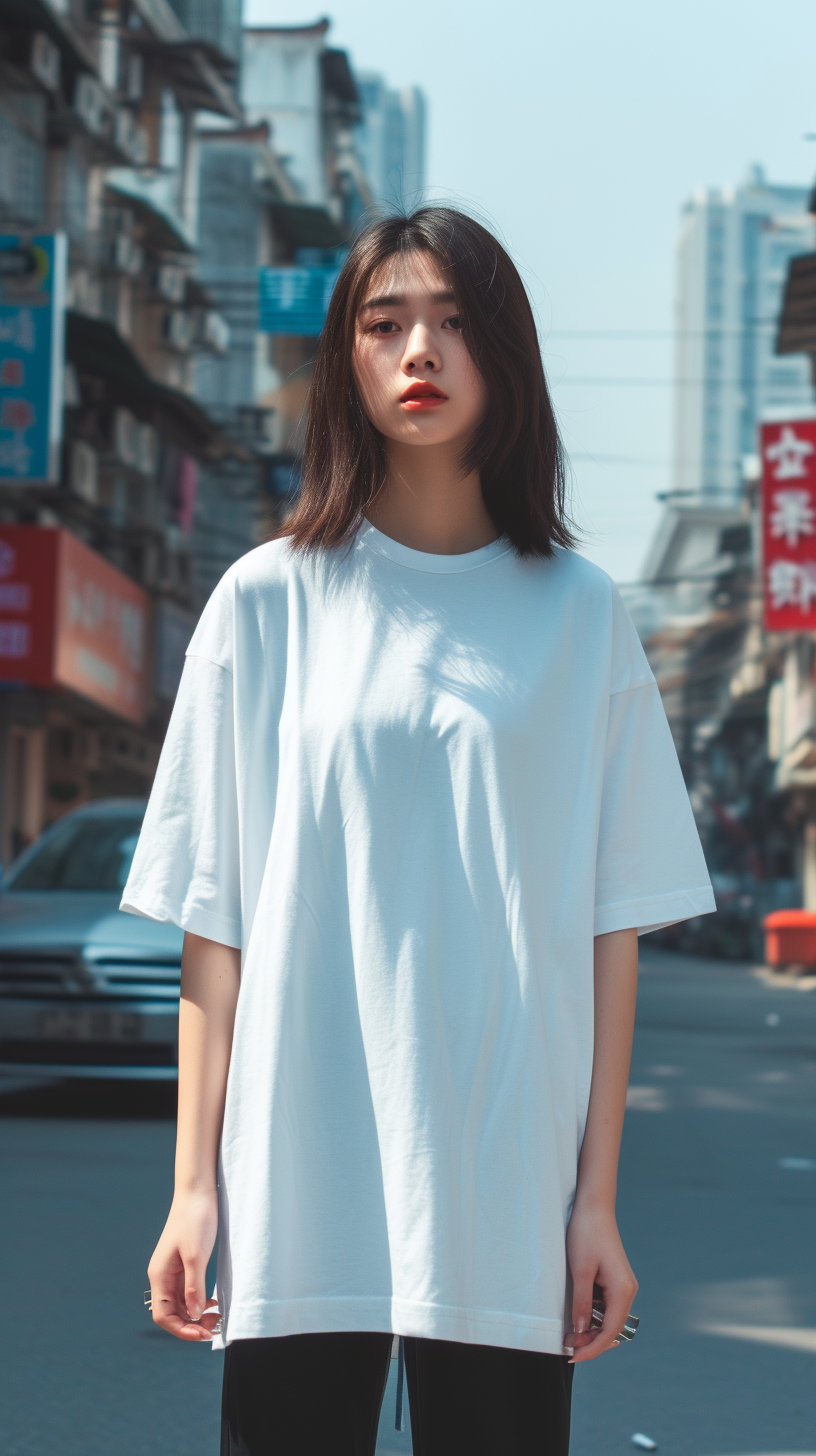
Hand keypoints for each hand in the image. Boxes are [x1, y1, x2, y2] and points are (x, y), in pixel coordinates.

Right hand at [147, 1188, 219, 1340]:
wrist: (198, 1191)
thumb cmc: (195, 1219)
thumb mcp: (196, 1255)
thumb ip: (194, 1286)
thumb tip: (194, 1316)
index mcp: (160, 1275)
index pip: (163, 1315)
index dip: (182, 1330)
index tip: (204, 1334)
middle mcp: (163, 1276)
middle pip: (172, 1313)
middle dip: (191, 1324)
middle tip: (215, 1326)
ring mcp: (173, 1271)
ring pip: (181, 1304)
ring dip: (196, 1315)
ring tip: (216, 1316)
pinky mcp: (184, 1264)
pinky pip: (188, 1291)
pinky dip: (199, 1301)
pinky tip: (212, 1301)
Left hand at [564, 1199, 636, 1362]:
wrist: (593, 1207)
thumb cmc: (586, 1234)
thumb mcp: (580, 1271)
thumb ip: (581, 1303)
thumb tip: (580, 1331)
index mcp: (623, 1290)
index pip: (611, 1331)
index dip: (593, 1348)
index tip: (573, 1357)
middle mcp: (627, 1290)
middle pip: (612, 1329)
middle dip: (591, 1341)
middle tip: (567, 1347)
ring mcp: (622, 1285)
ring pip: (608, 1319)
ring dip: (591, 1329)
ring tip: (569, 1334)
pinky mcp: (614, 1280)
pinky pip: (605, 1306)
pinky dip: (592, 1315)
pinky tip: (578, 1316)